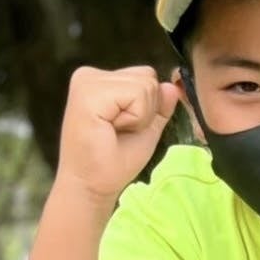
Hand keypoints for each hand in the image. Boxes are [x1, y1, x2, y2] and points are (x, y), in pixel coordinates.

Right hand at [56, 66, 180, 202]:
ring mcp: (86, 81)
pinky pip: (138, 94)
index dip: (148, 106)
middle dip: (145, 109)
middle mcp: (89, 74)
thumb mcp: (147, 127)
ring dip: (140, 115)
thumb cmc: (115, 160)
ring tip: (115, 130)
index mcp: (100, 80)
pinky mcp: (88, 92)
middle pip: (148, 77)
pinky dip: (136, 117)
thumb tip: (172, 86)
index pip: (147, 75)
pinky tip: (112, 129)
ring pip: (146, 84)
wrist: (92, 185)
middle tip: (119, 130)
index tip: (124, 127)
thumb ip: (160, 106)